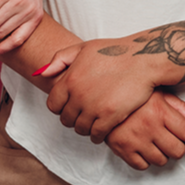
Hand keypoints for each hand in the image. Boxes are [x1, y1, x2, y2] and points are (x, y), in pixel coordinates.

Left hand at [43, 38, 161, 141]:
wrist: (142, 59)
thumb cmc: (114, 52)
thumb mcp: (83, 48)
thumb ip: (60, 59)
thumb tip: (41, 73)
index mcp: (69, 79)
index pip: (53, 105)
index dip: (60, 107)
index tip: (69, 106)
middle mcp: (78, 95)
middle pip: (66, 119)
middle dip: (72, 119)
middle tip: (82, 116)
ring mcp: (94, 107)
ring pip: (80, 129)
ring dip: (85, 128)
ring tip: (92, 123)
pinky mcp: (110, 116)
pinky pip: (96, 135)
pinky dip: (97, 136)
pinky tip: (102, 130)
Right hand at [104, 93, 184, 169]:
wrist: (100, 97)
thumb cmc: (132, 95)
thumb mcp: (157, 94)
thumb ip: (180, 109)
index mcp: (160, 110)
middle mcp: (149, 126)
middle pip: (178, 151)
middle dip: (178, 147)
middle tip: (172, 139)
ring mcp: (135, 139)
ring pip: (162, 160)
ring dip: (162, 154)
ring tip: (154, 142)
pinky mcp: (122, 149)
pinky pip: (143, 166)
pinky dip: (145, 160)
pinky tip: (142, 147)